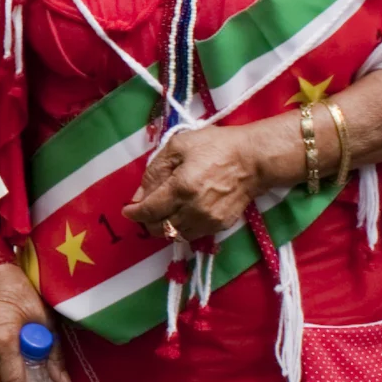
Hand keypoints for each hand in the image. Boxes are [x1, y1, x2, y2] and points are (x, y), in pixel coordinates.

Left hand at [126, 122, 273, 248]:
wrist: (253, 160)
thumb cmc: (216, 146)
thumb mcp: (179, 146)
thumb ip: (155, 171)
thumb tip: (139, 196)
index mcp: (181, 188)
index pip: (149, 210)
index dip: (134, 213)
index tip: (127, 210)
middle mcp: (193, 210)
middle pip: (159, 228)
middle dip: (147, 221)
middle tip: (145, 209)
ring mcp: (208, 221)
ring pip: (174, 235)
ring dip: (163, 227)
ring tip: (162, 213)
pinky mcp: (220, 226)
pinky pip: (192, 235)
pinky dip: (181, 229)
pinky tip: (181, 215)